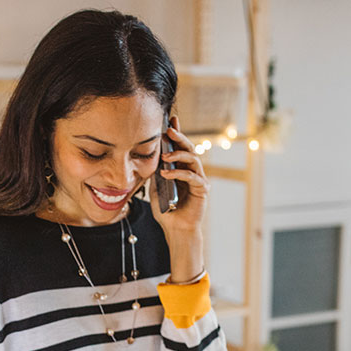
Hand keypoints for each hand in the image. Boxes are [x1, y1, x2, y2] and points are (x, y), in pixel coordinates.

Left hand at [148, 115, 207, 282]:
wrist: (176, 229)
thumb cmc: (167, 210)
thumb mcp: (156, 187)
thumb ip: (156, 172)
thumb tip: (148, 156)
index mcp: (182, 168)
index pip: (179, 147)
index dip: (176, 133)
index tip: (170, 120)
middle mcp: (192, 171)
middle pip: (189, 148)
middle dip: (179, 138)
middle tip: (168, 131)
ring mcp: (199, 179)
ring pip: (193, 159)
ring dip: (178, 155)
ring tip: (164, 157)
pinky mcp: (203, 190)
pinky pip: (192, 177)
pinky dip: (179, 174)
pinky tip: (166, 174)